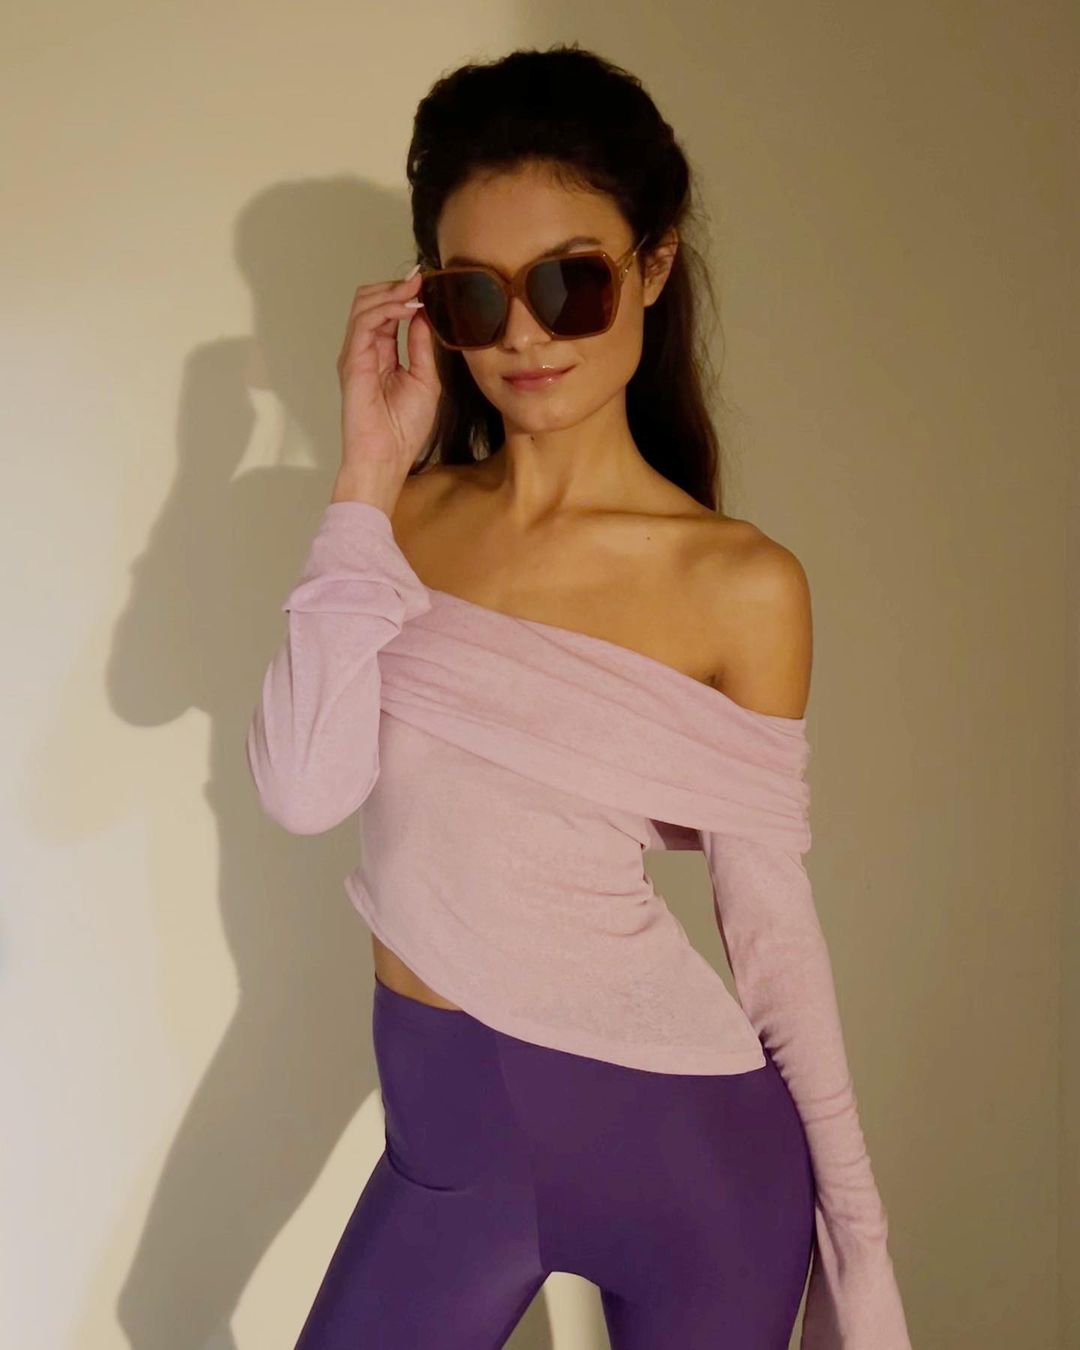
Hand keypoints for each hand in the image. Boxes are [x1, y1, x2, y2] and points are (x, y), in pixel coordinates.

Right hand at [336, 263, 440, 478]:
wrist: (387, 457)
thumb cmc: (404, 429)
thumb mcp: (425, 379)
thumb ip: (421, 346)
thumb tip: (424, 315)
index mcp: (382, 353)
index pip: (388, 311)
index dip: (405, 294)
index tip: (429, 282)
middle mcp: (365, 349)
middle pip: (371, 300)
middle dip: (396, 286)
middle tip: (422, 280)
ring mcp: (356, 353)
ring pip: (364, 304)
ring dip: (392, 292)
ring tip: (417, 290)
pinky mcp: (352, 360)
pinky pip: (365, 322)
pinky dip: (387, 309)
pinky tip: (408, 308)